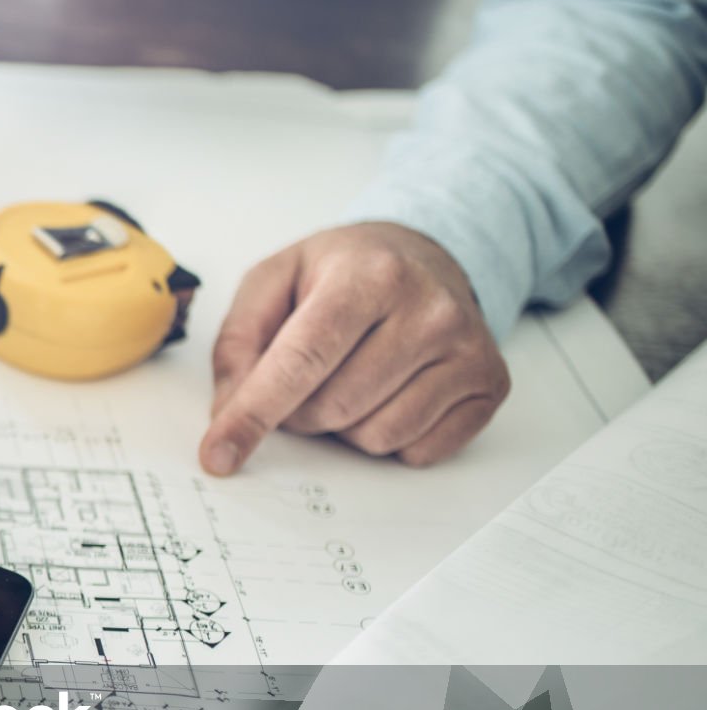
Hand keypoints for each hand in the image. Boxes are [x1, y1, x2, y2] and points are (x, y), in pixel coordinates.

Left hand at [201, 223, 509, 474]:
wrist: (425, 255)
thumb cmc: (344, 272)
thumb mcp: (274, 280)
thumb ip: (239, 342)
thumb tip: (229, 410)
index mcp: (369, 276)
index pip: (302, 361)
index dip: (254, 414)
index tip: (218, 454)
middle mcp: (429, 310)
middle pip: (333, 409)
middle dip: (300, 411)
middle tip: (308, 378)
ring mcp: (467, 350)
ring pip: (375, 437)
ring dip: (344, 427)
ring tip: (352, 377)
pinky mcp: (489, 384)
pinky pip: (418, 451)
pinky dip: (389, 437)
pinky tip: (390, 392)